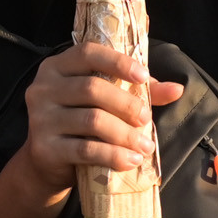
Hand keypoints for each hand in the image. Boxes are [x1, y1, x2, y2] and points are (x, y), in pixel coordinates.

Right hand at [17, 43, 183, 199]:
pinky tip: (130, 160)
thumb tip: (177, 89)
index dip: (118, 62)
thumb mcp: (104, 101)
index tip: (143, 76)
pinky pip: (85, 149)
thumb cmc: (80, 124)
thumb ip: (138, 91)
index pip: (88, 53)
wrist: (46, 164)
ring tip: (144, 146)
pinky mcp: (44, 148)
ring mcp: (40, 118)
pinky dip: (113, 155)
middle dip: (126, 104)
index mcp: (57, 66)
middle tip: (146, 119)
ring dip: (125, 134)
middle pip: (92, 88)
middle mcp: (43, 88)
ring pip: (91, 120)